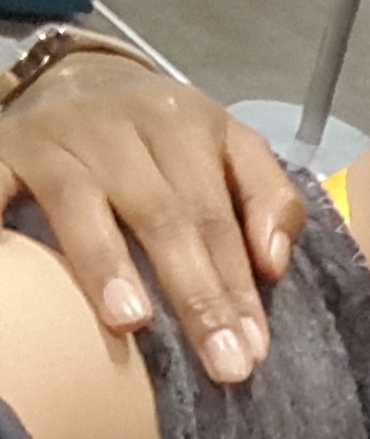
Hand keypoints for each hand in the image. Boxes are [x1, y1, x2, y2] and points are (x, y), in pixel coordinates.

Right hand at [0, 53, 303, 382]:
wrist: (80, 73)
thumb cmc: (170, 135)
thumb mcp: (234, 147)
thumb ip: (271, 199)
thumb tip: (274, 265)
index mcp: (183, 126)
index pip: (215, 218)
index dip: (237, 286)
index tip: (255, 349)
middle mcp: (117, 129)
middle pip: (162, 217)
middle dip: (194, 295)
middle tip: (222, 364)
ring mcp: (54, 139)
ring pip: (79, 204)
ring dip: (105, 264)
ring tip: (130, 323)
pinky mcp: (2, 150)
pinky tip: (12, 269)